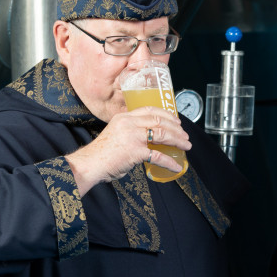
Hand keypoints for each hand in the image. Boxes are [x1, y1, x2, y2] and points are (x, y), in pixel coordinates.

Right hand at [65, 106, 191, 193]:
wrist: (90, 164)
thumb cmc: (102, 153)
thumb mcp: (116, 133)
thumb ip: (130, 131)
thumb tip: (146, 138)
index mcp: (124, 117)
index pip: (150, 109)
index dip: (166, 114)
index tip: (176, 121)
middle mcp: (129, 123)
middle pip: (160, 121)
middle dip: (176, 128)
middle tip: (185, 136)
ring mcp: (133, 137)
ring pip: (162, 134)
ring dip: (178, 141)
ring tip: (186, 146)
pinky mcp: (135, 152)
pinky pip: (158, 156)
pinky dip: (169, 162)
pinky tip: (176, 166)